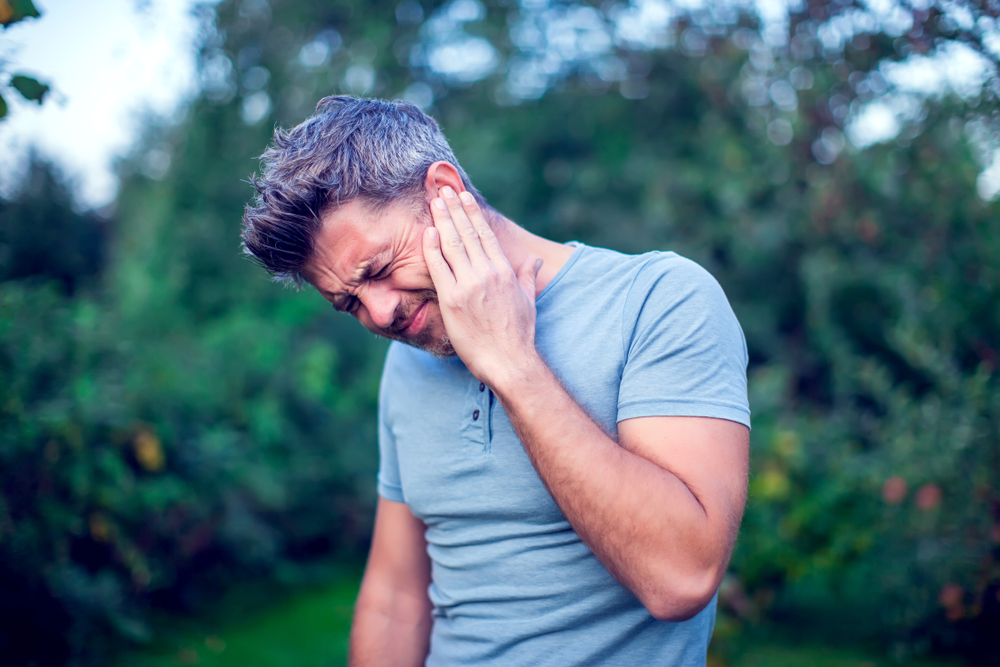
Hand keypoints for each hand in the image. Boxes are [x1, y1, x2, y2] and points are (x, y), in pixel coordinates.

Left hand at [422, 186, 542, 385]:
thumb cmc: (519, 334)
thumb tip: (536, 260)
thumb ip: (527, 275)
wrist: (509, 361)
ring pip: (452, 245)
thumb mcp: (528, 300)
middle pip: (467, 233)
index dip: (472, 213)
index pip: (485, 234)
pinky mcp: (452, 300)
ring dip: (442, 220)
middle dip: (454, 208)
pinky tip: (428, 232)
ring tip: (433, 202)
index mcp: (504, 271)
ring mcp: (468, 285)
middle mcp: (486, 273)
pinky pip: (439, 268)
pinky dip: (432, 248)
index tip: (463, 197)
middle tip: (442, 189)